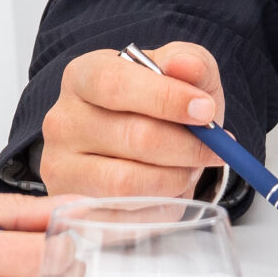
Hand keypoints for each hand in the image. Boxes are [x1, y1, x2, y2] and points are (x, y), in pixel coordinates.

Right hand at [37, 41, 226, 198]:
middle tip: (215, 148)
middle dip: (187, 146)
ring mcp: (62, 167)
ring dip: (175, 178)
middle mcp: (62, 121)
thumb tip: (184, 66)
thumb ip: (190, 62)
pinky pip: (126, 215)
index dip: (166, 98)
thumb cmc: (159, 105)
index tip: (206, 110)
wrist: (141, 148)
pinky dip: (161, 205)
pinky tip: (171, 189)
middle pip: (132, 137)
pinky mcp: (73, 206)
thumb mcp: (181, 74)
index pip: (115, 84)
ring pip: (128, 182)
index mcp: (82, 76)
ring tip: (191, 168)